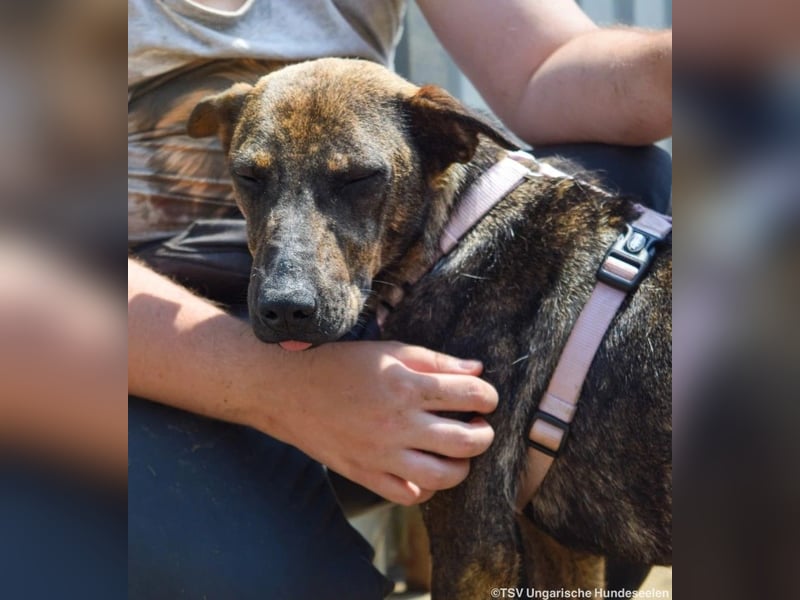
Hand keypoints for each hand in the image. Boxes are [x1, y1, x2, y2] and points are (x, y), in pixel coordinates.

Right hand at [257, 341, 497, 504]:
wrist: (286, 387)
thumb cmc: (340, 363)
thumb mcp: (389, 350)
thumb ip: (435, 360)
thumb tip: (477, 369)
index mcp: (406, 386)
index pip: (470, 395)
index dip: (487, 396)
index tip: (484, 397)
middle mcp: (398, 423)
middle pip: (466, 441)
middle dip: (484, 434)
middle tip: (479, 426)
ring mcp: (381, 454)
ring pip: (444, 475)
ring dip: (463, 465)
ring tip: (459, 451)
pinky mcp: (365, 474)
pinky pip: (409, 494)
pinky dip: (426, 488)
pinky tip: (427, 471)